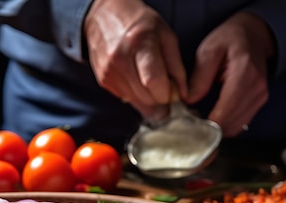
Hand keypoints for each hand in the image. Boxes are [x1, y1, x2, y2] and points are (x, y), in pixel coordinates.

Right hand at [84, 0, 187, 119]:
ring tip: (148, 76)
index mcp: (139, 42)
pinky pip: (127, 99)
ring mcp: (108, 72)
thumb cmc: (141, 24)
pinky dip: (136, 93)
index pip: (154, 82)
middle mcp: (120, 59)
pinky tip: (135, 75)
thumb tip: (182, 96)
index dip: (167, 93)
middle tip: (163, 82)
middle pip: (147, 98)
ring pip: (137, 102)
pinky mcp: (103, 81)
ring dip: (148, 96)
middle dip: (160, 96)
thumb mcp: (166, 36)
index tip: (173, 90)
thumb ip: (177, 67)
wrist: (104, 17)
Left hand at [187, 12, 275, 136]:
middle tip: (189, 123)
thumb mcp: (209, 50)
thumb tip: (188, 101)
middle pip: (230, 123)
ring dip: (216, 129)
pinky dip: (224, 125)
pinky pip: (240, 124)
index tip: (188, 126)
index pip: (225, 111)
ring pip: (235, 128)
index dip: (206, 124)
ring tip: (199, 120)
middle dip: (208, 128)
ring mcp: (260, 97)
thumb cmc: (230, 39)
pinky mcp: (259, 103)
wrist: (255, 35)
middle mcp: (257, 89)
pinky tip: (211, 117)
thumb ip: (199, 77)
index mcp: (244, 73)